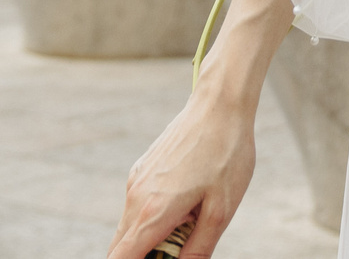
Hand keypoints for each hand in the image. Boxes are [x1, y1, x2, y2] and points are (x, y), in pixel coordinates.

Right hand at [106, 86, 256, 258]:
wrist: (219, 104)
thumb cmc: (227, 154)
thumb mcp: (221, 210)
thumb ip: (198, 249)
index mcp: (153, 212)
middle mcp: (136, 197)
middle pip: (121, 248)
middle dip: (145, 256)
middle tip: (179, 247)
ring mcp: (136, 181)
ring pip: (129, 227)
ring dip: (150, 238)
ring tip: (190, 222)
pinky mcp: (141, 170)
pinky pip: (137, 206)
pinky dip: (152, 218)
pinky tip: (186, 202)